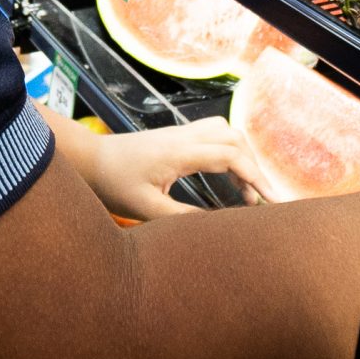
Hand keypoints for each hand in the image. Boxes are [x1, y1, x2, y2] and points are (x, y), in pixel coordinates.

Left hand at [82, 117, 276, 219]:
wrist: (90, 160)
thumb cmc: (113, 183)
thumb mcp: (147, 209)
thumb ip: (183, 217)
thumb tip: (218, 227)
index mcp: (179, 153)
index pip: (231, 156)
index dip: (255, 177)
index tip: (270, 200)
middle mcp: (183, 136)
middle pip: (235, 139)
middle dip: (254, 168)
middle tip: (260, 200)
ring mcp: (180, 133)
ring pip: (226, 131)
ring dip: (243, 155)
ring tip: (246, 189)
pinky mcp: (176, 136)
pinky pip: (213, 133)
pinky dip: (229, 150)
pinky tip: (227, 174)